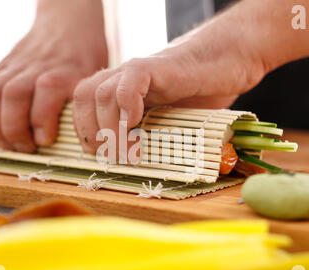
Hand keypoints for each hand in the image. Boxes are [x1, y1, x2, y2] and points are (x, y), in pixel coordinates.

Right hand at [0, 0, 106, 152]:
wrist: (68, 26)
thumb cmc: (85, 60)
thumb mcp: (93, 80)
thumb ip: (84, 106)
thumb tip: (84, 142)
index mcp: (65, 72)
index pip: (47, 93)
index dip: (42, 123)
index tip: (45, 141)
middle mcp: (37, 67)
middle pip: (14, 96)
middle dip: (15, 130)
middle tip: (25, 148)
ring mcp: (16, 66)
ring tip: (5, 144)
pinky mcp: (1, 66)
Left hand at [72, 14, 266, 154]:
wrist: (226, 65)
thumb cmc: (198, 97)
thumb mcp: (165, 123)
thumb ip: (146, 137)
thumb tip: (132, 166)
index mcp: (119, 90)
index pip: (82, 104)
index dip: (84, 130)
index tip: (98, 155)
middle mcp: (123, 77)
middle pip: (84, 96)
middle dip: (91, 131)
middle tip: (112, 156)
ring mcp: (138, 70)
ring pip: (101, 92)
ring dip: (110, 127)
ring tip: (128, 149)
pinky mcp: (158, 67)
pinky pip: (130, 80)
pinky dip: (128, 104)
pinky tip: (139, 121)